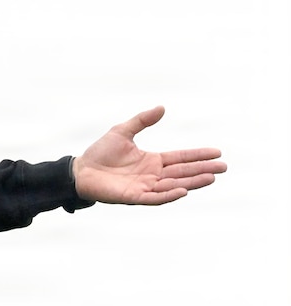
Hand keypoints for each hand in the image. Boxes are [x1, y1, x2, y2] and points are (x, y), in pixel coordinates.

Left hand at [72, 106, 225, 204]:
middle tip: (223, 167)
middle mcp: (153, 175)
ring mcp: (146, 187)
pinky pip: (156, 197)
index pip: (181, 158)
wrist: (81, 170)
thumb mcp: (122, 131)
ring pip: (174, 185)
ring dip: (192, 182)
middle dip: (203, 170)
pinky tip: (183, 190)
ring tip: (211, 177)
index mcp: (153, 160)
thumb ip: (142, 120)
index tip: (217, 152)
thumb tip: (162, 107)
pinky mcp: (135, 197)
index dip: (198, 155)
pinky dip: (169, 194)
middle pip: (183, 172)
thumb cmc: (100, 152)